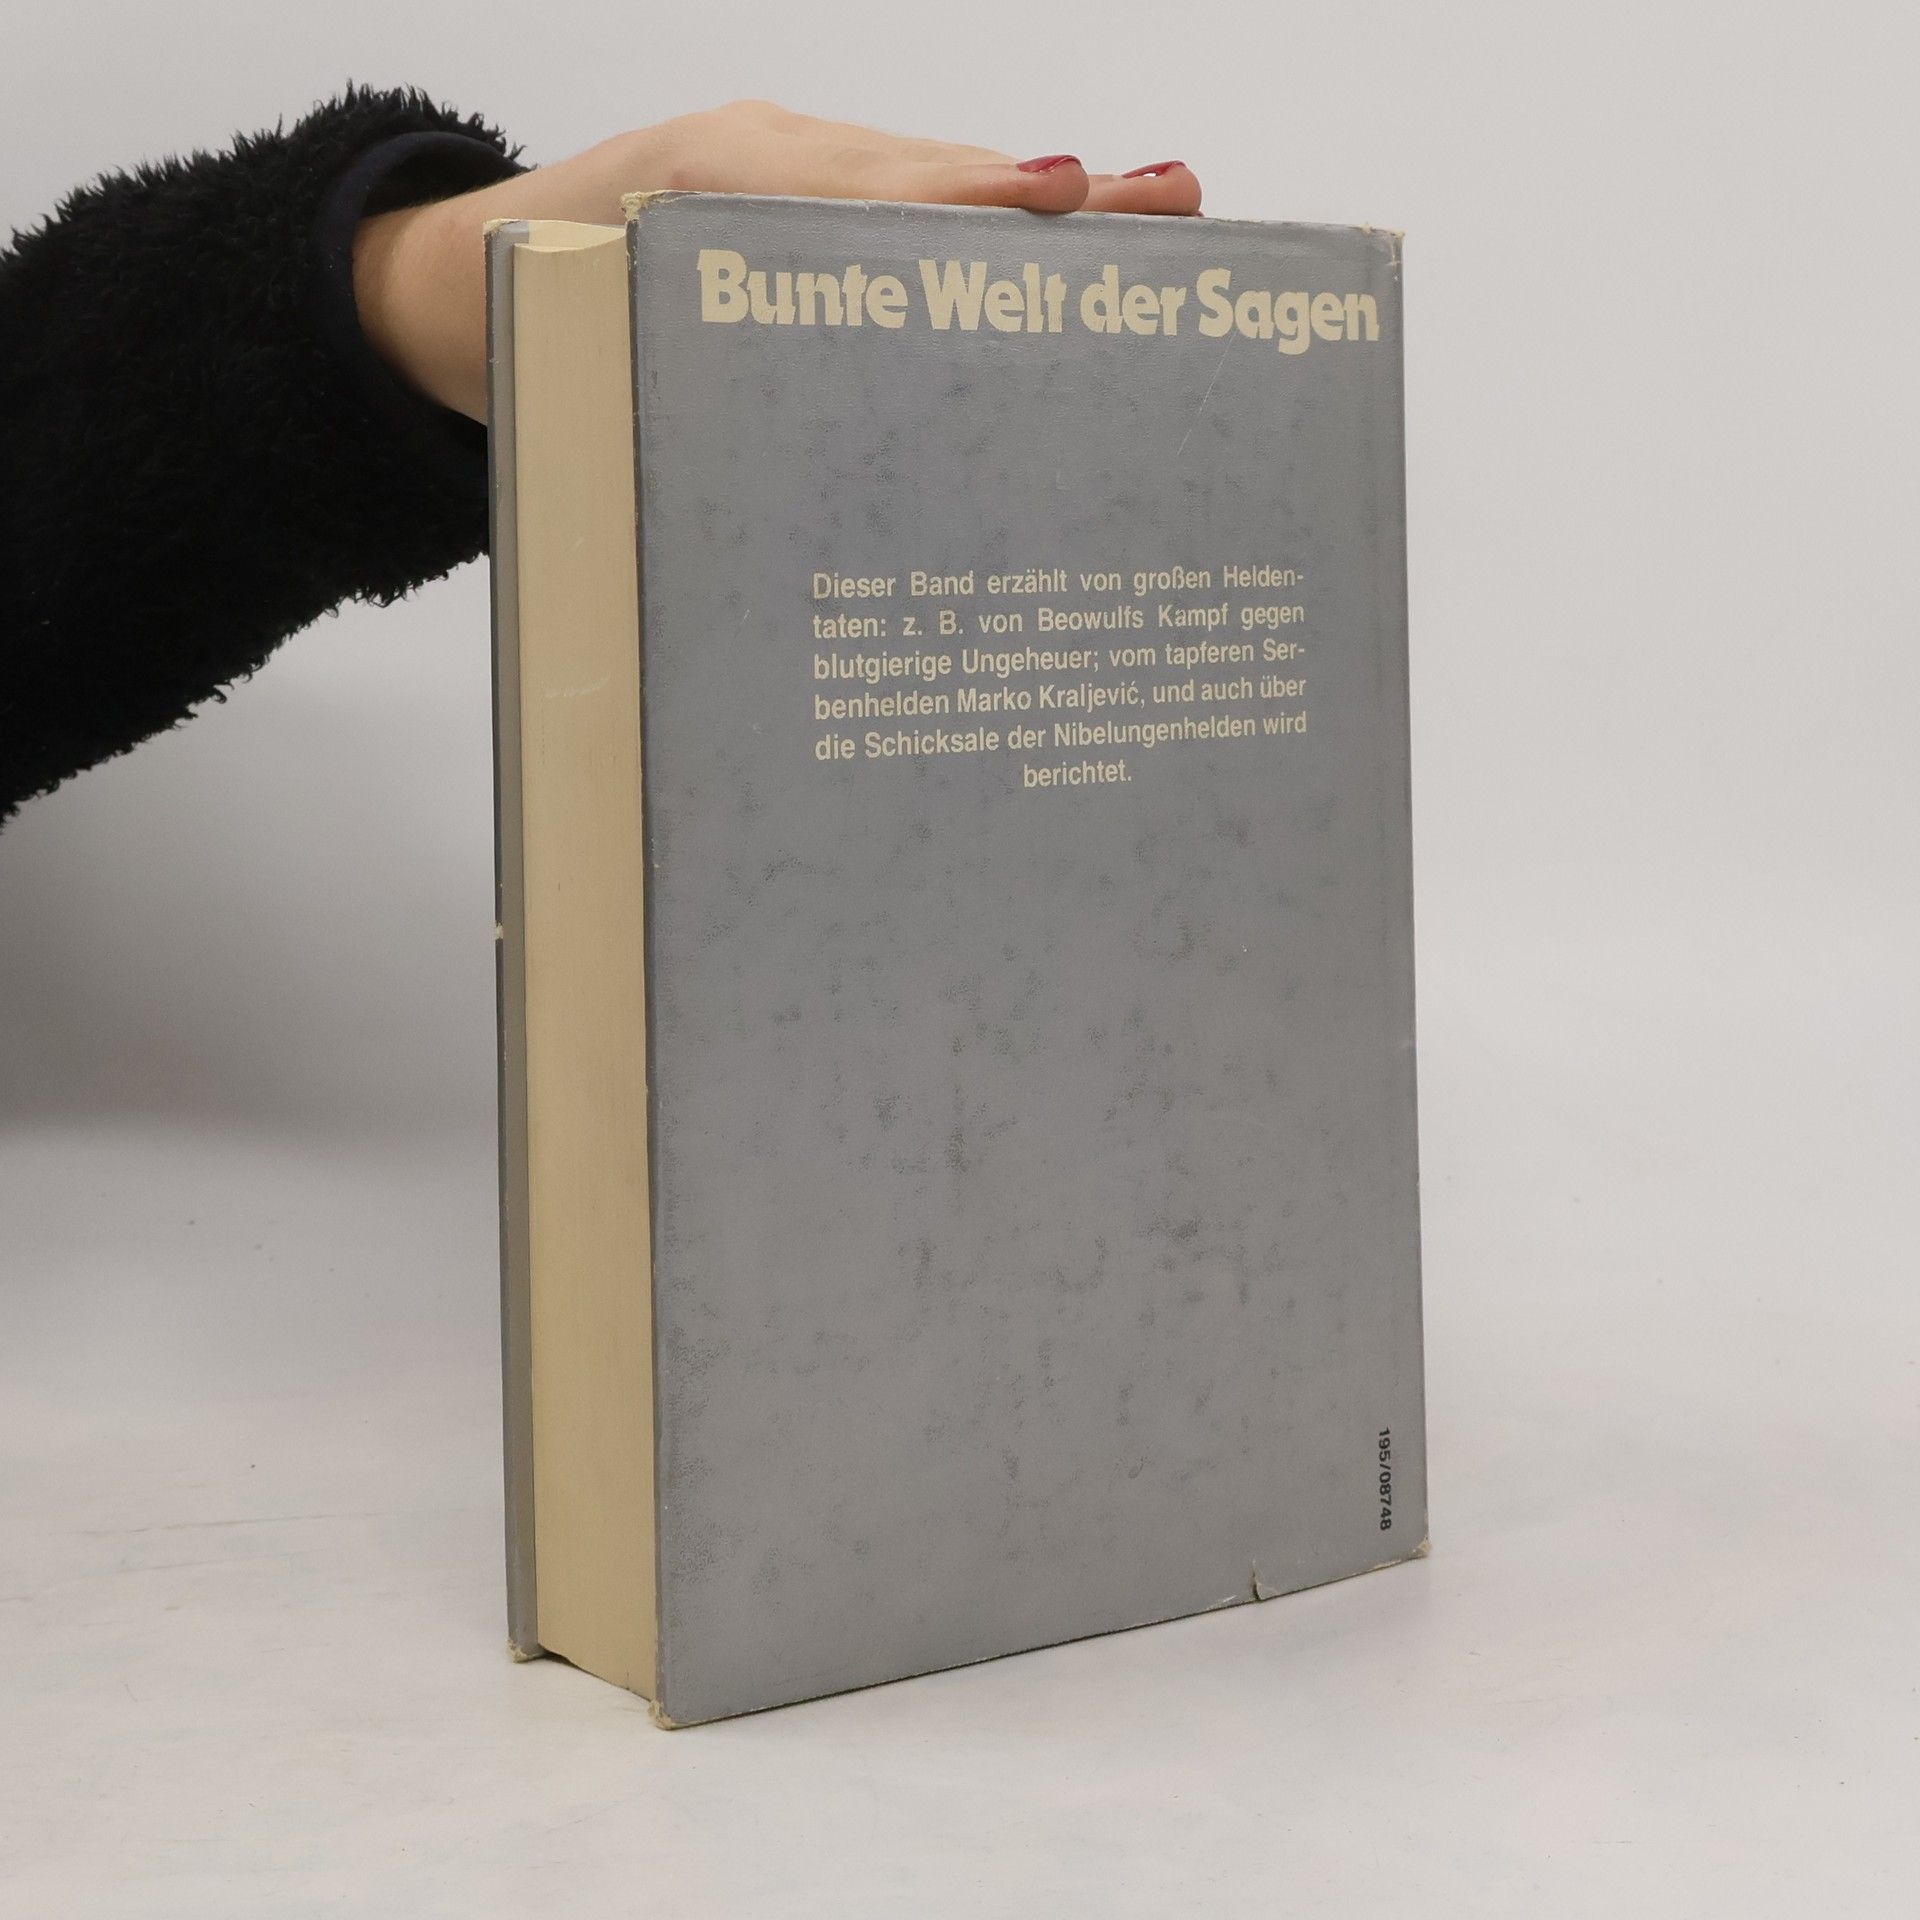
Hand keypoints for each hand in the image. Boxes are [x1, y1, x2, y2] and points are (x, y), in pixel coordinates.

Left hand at [354, 101, 1201, 421]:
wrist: (446, 277)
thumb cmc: (515, 326)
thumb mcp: (568, 357)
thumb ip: (661, 374)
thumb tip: (774, 458)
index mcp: (704, 187)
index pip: (862, 193)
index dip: (964, 203)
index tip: (1054, 200)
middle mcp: (760, 154)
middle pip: (927, 170)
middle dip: (1051, 193)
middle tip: (1168, 198)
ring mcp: (782, 159)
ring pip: (927, 176)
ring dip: (1042, 199)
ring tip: (1160, 204)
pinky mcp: (792, 185)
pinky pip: (899, 196)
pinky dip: (982, 215)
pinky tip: (1066, 230)